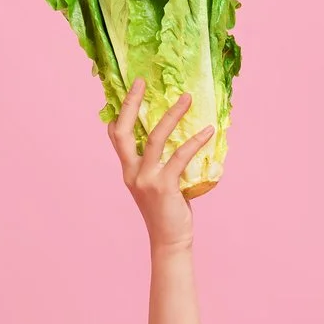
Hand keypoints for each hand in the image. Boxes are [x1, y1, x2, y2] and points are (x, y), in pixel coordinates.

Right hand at [108, 75, 215, 250]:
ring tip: (187, 98)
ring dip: (172, 115)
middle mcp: (132, 172)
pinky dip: (195, 141)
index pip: (115, 136)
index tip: (130, 91)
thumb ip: (160, 164)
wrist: (170, 241)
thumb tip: (178, 139)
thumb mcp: (157, 184)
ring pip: (154, 138)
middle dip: (130, 104)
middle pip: (122, 131)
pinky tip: (208, 131)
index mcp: (128, 170)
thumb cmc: (168, 212)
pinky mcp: (163, 187)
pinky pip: (180, 156)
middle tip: (141, 82)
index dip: (119, 112)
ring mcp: (146, 179)